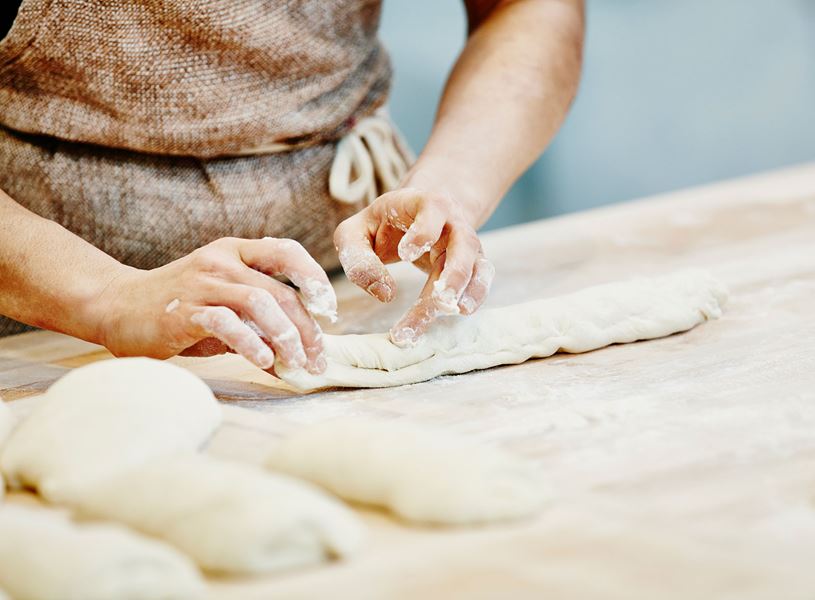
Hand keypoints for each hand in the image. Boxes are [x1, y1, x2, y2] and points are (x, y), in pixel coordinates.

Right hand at [93, 237, 335, 373]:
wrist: (115, 307)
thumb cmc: (178, 309)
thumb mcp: (224, 307)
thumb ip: (259, 322)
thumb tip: (298, 354)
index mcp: (236, 252)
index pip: (287, 252)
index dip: (315, 279)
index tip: (330, 311)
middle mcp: (222, 261)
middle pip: (280, 290)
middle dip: (307, 327)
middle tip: (317, 357)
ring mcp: (202, 283)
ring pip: (260, 302)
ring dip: (286, 337)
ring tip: (296, 363)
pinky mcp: (183, 309)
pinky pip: (226, 322)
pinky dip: (250, 343)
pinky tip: (263, 361)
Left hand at [334, 187, 494, 345]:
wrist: (415, 218)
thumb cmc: (380, 225)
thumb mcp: (355, 232)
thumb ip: (357, 258)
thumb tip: (384, 293)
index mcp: (424, 203)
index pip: (432, 210)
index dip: (423, 230)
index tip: (405, 255)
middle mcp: (453, 223)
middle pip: (462, 245)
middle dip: (453, 273)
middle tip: (439, 300)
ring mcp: (467, 245)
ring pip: (476, 267)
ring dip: (466, 291)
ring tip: (450, 312)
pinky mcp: (472, 266)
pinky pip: (481, 281)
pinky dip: (475, 297)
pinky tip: (461, 312)